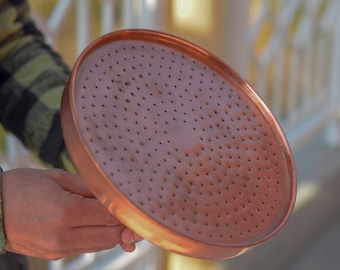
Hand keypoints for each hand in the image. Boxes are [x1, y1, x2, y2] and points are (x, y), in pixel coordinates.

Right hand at [1, 168, 141, 259]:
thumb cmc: (22, 187)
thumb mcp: (57, 178)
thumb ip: (90, 189)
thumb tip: (115, 197)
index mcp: (66, 211)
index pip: (111, 215)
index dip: (127, 210)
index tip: (136, 201)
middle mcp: (63, 236)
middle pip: (111, 235)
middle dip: (125, 224)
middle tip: (131, 209)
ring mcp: (58, 250)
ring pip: (102, 245)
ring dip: (113, 232)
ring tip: (116, 215)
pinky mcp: (55, 256)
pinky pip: (87, 248)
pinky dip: (98, 237)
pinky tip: (98, 224)